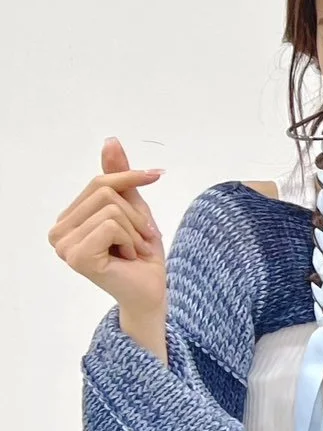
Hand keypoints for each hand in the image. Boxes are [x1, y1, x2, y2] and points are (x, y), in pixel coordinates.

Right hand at [50, 139, 167, 343]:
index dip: (131, 180)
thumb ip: (118, 175)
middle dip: (135, 215)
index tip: (156, 176)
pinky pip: (110, 225)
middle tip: (137, 239)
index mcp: (68, 219)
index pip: (100, 182)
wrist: (152, 290)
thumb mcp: (133, 206)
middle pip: (105, 192)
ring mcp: (63, 245)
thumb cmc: (141, 253)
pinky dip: (130, 239)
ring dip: (135, 230)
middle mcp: (58, 231)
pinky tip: (127, 258)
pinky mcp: (76, 256)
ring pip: (111, 209)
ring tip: (131, 250)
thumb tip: (110, 141)